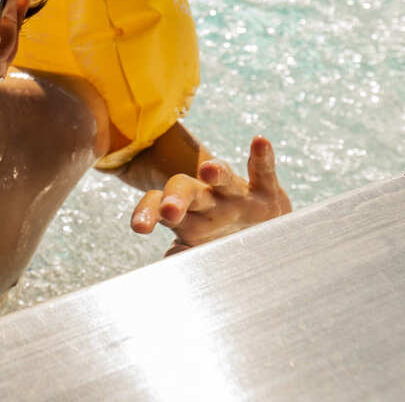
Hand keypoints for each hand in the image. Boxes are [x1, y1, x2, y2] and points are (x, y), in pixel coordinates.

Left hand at [129, 135, 290, 255]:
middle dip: (176, 197)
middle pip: (186, 189)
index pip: (158, 204)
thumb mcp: (199, 248)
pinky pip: (262, 170)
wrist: (262, 238)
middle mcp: (207, 199)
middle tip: (168, 210)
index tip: (139, 227)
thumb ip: (183, 252)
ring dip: (216, 172)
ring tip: (209, 169)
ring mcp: (236, 193)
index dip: (147, 213)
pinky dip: (262, 156)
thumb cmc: (219, 241)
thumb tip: (168, 263)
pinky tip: (260, 142)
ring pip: (223, 179)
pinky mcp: (265, 190)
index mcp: (184, 214)